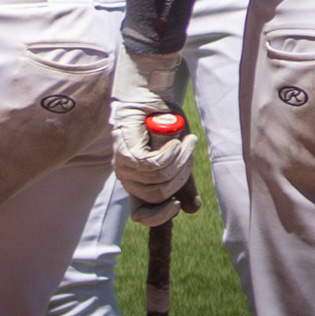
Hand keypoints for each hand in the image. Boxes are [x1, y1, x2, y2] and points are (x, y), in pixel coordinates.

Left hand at [110, 50, 196, 225]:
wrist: (151, 96)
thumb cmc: (164, 125)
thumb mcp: (178, 158)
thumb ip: (183, 182)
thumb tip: (191, 210)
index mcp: (138, 184)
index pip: (141, 215)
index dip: (159, 218)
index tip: (177, 206)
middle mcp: (127, 179)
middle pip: (158, 197)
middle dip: (181, 177)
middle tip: (189, 153)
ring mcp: (123, 166)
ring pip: (159, 180)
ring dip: (180, 161)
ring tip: (185, 142)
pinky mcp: (125, 152)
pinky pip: (154, 165)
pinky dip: (171, 154)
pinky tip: (175, 142)